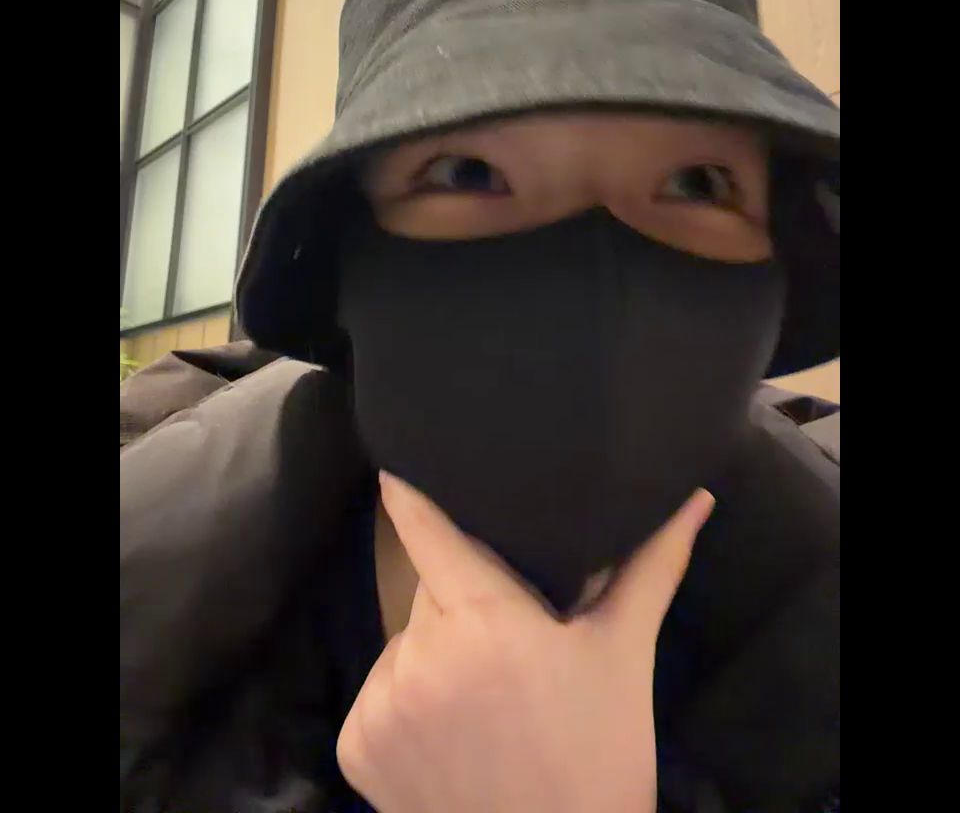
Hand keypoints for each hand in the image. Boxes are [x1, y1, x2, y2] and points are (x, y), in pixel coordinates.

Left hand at [337, 472, 713, 812]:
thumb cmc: (599, 749)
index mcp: (485, 623)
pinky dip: (404, 705)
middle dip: (463, 605)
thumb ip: (650, 568)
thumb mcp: (624, 655)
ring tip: (483, 700)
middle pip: (432, 596)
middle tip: (509, 644)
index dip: (410, 494)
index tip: (393, 464)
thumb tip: (695, 499)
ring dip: (433, 656)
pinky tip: (447, 737)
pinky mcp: (357, 748)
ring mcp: (382, 706)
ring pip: (404, 645)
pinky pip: (378, 697)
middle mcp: (421, 658)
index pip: (428, 534)